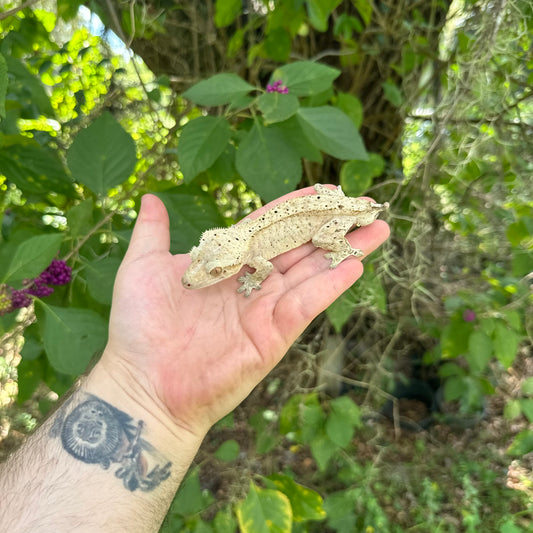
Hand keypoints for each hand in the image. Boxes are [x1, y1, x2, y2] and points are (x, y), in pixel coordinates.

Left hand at [101, 187, 389, 437]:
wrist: (144, 382)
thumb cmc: (138, 327)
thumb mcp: (143, 267)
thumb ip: (153, 232)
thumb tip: (151, 198)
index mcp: (227, 262)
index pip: (269, 226)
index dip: (296, 208)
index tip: (325, 191)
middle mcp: (253, 282)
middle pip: (301, 246)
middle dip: (333, 226)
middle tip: (366, 206)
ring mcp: (266, 308)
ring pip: (313, 272)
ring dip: (346, 250)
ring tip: (377, 229)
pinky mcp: (274, 335)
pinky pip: (308, 304)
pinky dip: (331, 285)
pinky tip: (356, 264)